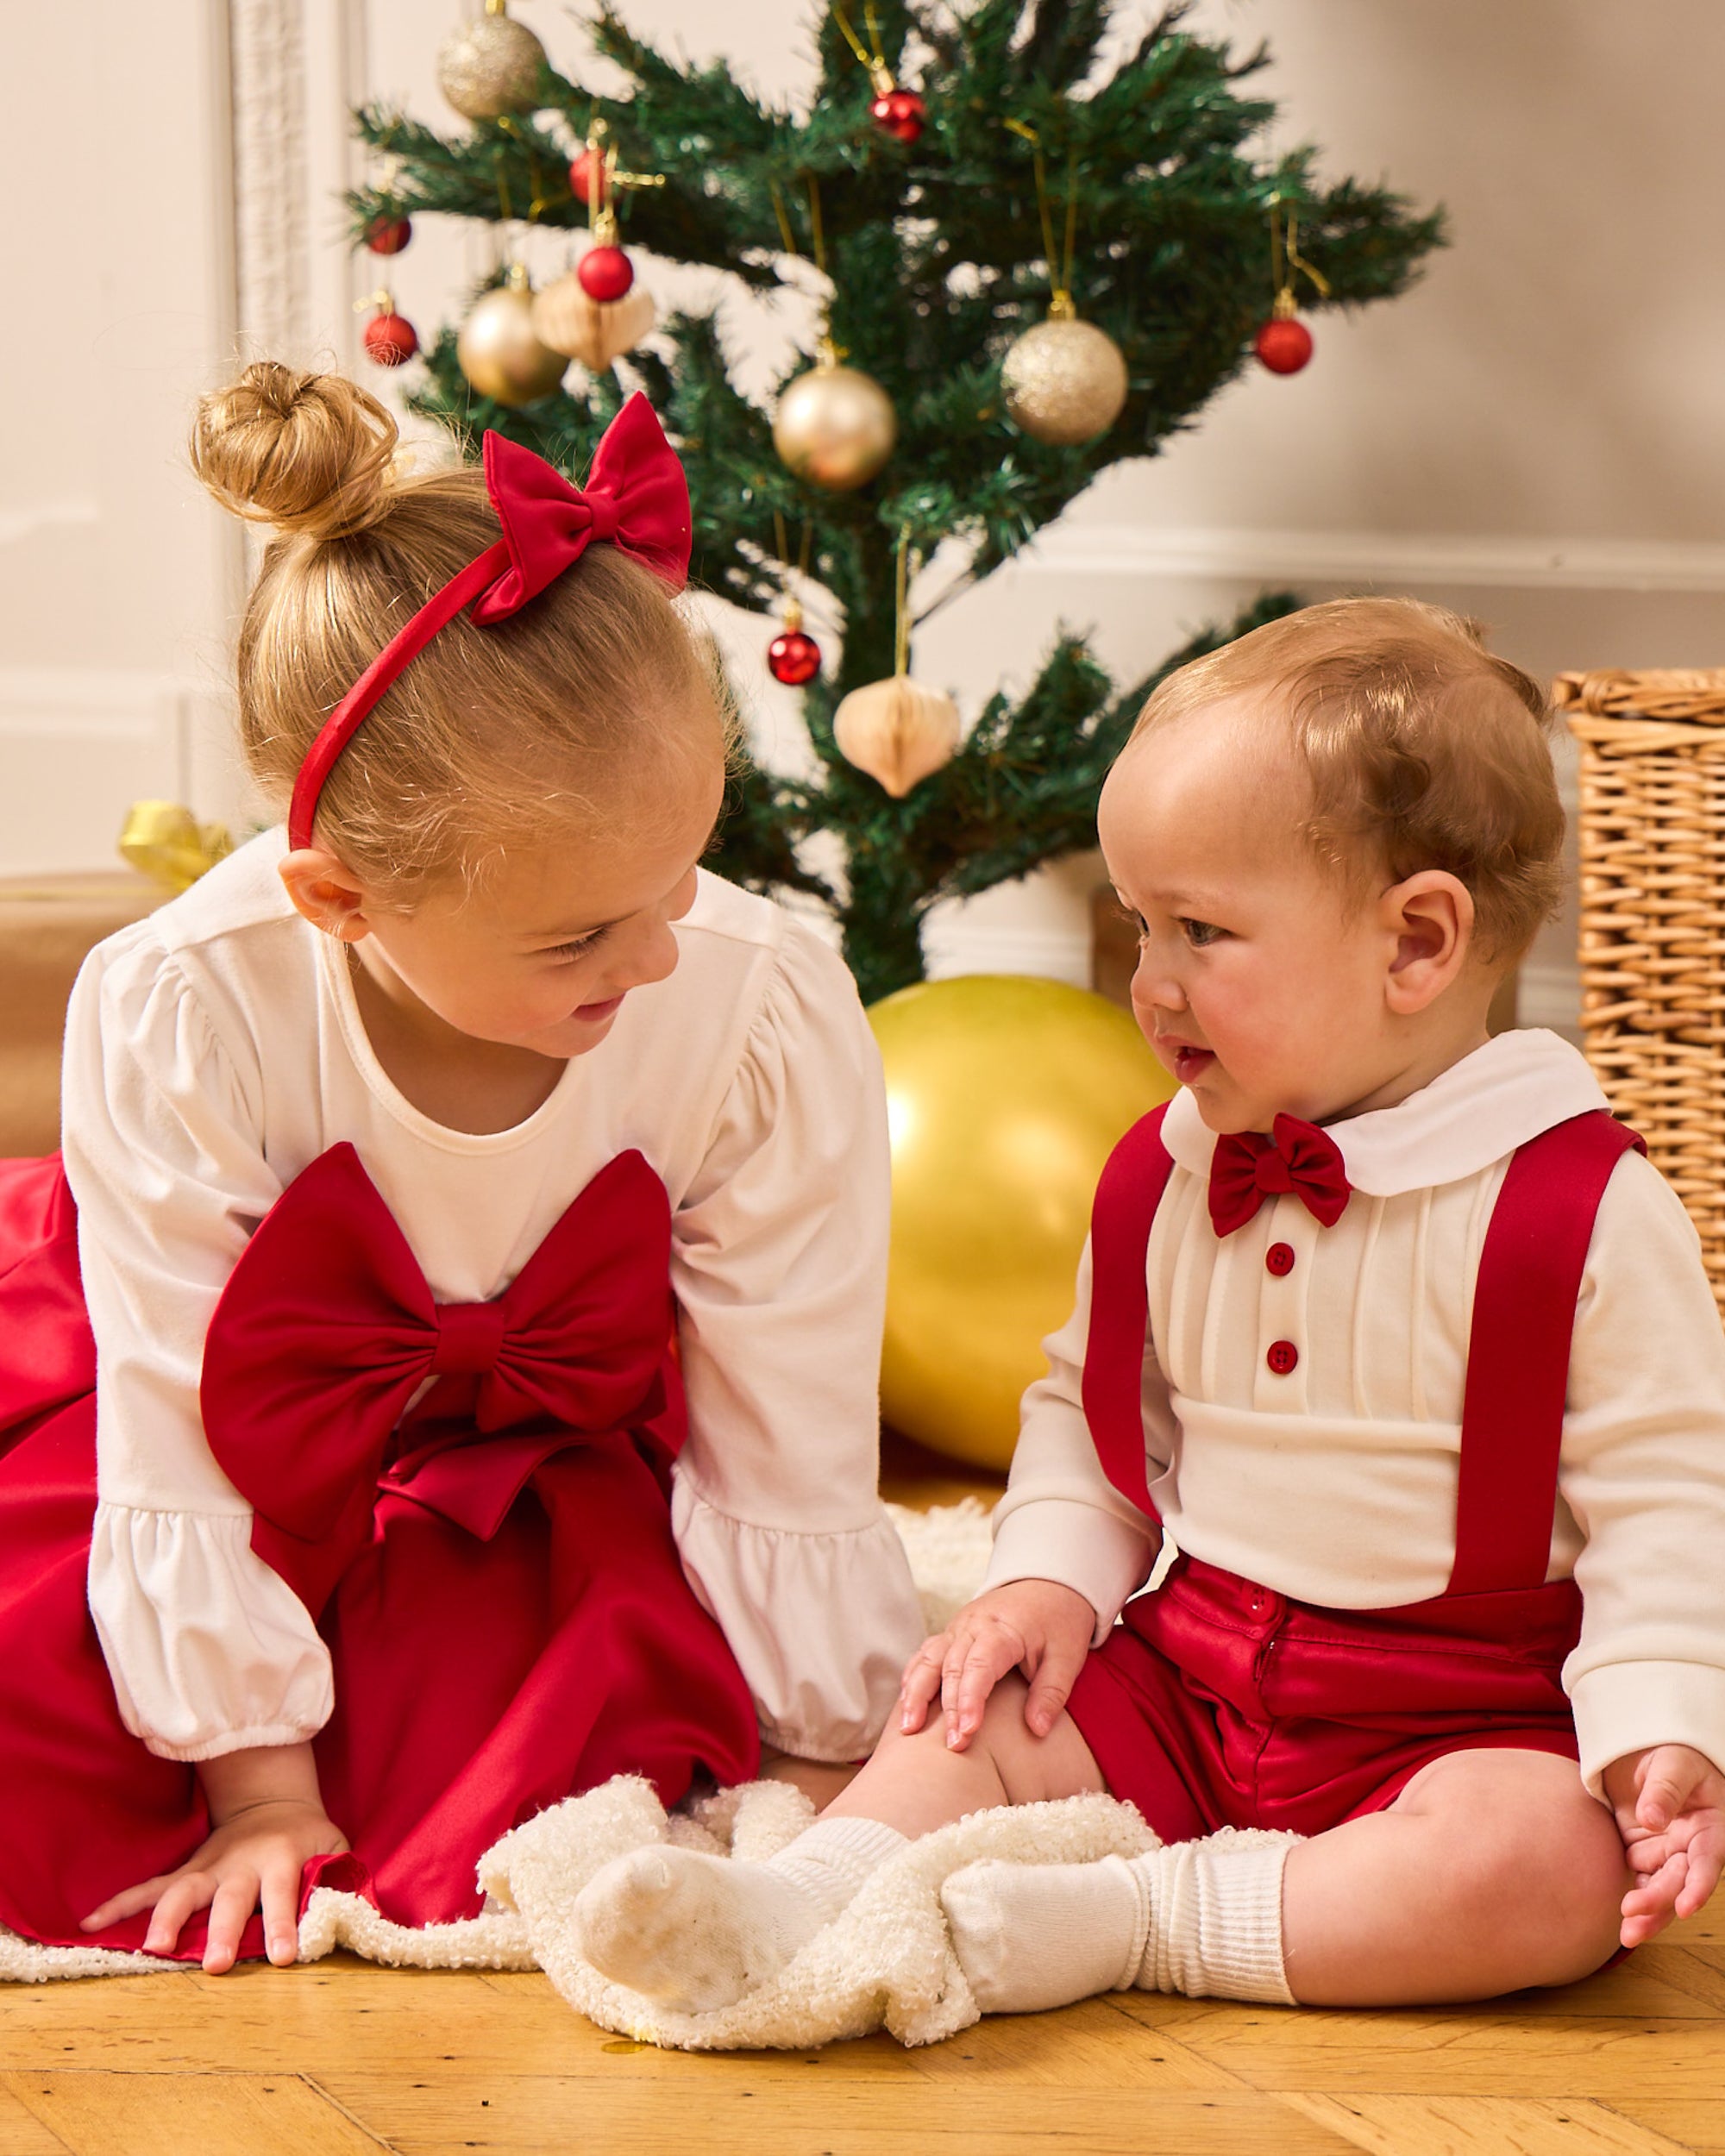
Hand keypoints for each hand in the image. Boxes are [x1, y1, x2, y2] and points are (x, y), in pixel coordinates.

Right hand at [81, 1740, 347, 1972]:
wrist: (271, 1801)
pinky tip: (90, 1923)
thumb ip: (340, 1878)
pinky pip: (149, 1887)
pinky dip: (120, 1903)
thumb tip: (355, 1915)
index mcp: (282, 1859)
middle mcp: (241, 1864)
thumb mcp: (334, 1847)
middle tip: (213, 1966)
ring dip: (166, 1919)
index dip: (284, 1924)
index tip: (284, 1957)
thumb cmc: (308, 1836)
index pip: (284, 1894)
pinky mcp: (186, 1872)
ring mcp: (208, 1868)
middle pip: (229, 1899)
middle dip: (221, 1931)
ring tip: (152, 1949)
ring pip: (183, 1891)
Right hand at [898, 1579, 1096, 1753]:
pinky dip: (913, 1677)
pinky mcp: (952, 1633)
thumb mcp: (1068, 1656)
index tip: (968, 1730)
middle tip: (952, 1746)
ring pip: (929, 1659)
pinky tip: (906, 1704)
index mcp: (1003, 1630)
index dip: (971, 1699)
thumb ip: (1051, 1692)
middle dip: (948, 1709)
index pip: (980, 1666)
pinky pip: (926, 1654)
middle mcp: (973, 1626)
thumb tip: (1037, 1729)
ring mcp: (958, 1628)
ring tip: (908, 1728)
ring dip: (916, 1693)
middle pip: (951, 1667)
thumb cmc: (1059, 1622)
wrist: (1048, 1584)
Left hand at [1602, 1744, 1724, 1948]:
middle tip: (1633, 1913)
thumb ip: (1665, 1789)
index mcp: (1711, 1827)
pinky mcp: (1645, 1854)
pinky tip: (1623, 1924)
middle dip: (1660, 1901)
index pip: (1708, 1861)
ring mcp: (1669, 1853)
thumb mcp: (1672, 1763)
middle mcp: (1693, 1847)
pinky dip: (1635, 1902)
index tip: (1686, 1906)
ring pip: (1662, 1889)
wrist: (1645, 1750)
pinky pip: (1642, 1883)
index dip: (1699, 1885)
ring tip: (1627, 1935)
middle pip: (1680, 1881)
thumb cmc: (1670, 1754)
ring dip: (1648, 1913)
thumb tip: (1652, 1820)